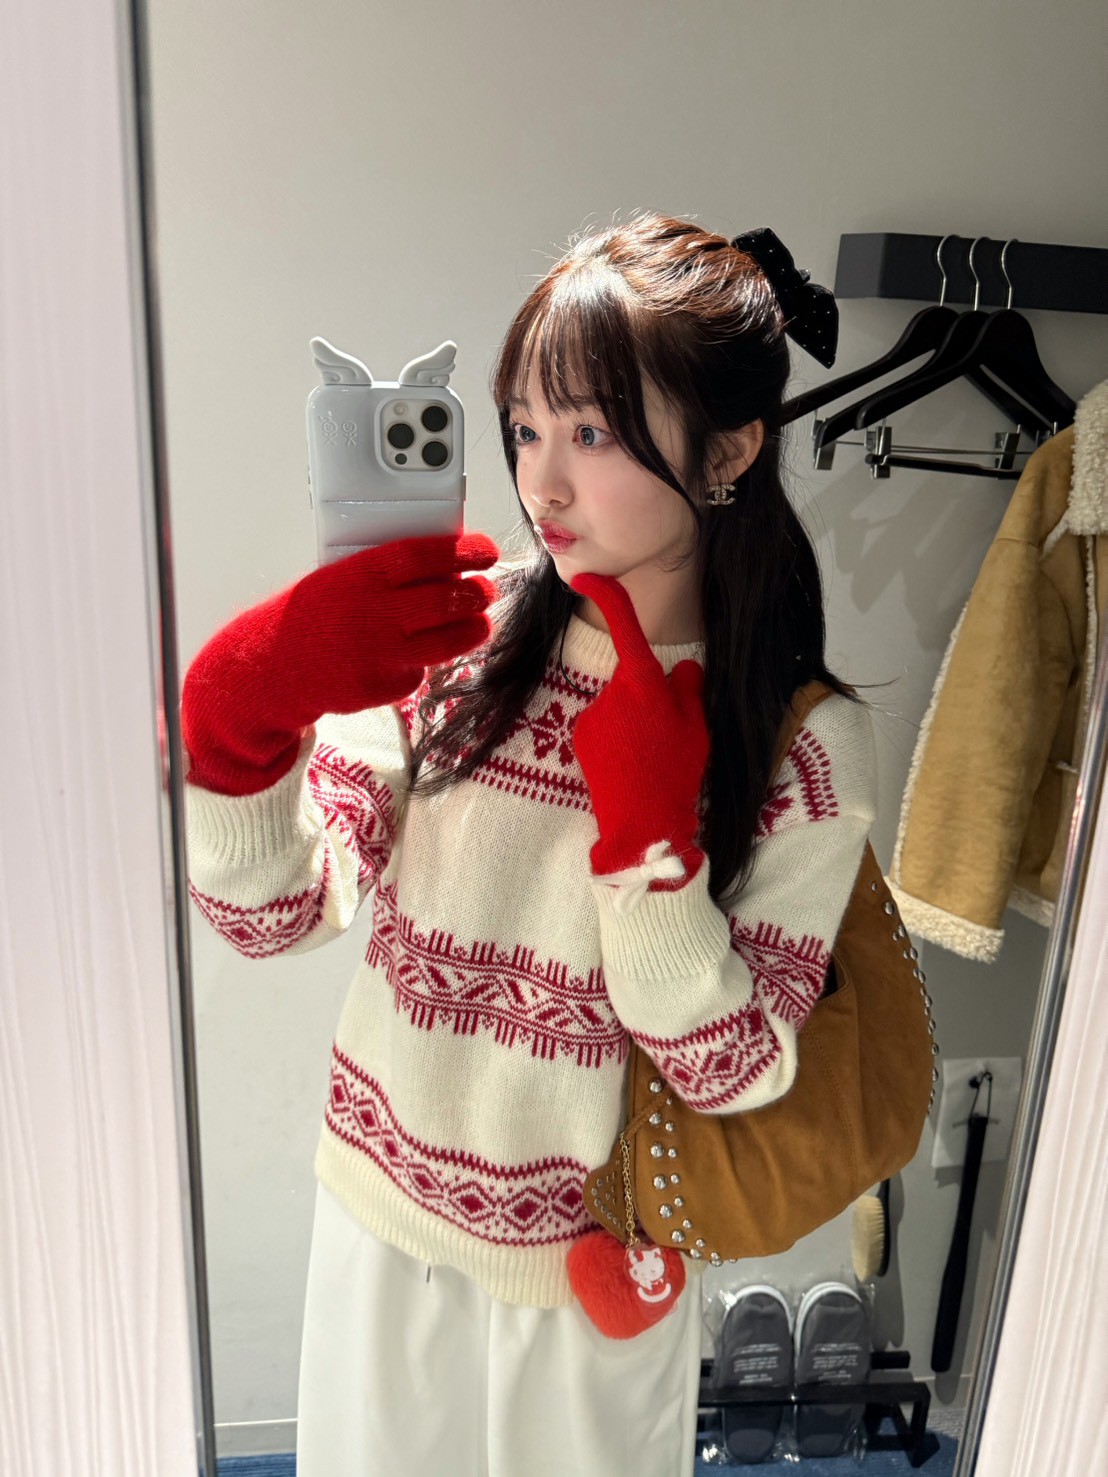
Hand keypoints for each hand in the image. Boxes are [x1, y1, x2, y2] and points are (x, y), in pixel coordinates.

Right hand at [182, 531, 498, 793]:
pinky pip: (420, 672)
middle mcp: (372, 614)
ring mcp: (378, 654)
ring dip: (472, 630)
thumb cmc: (312, 616)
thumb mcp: (339, 578)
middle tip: (485, 591)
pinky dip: (426, 662)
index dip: (462, 552)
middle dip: (476, 595)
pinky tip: (416, 652)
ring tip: (478, 623)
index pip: (424, 556)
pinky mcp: (382, 687)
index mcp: (360, 576)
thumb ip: (385, 574)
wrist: (273, 667)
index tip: (485, 551)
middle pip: (445, 601)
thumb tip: (443, 566)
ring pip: (446, 642)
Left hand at [570, 573, 708, 888]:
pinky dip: (616, 740)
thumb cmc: (676, 772)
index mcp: (643, 682)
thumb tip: (684, 668)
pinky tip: (630, 765)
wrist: (642, 825)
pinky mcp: (579, 737)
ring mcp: (592, 715)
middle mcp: (612, 692)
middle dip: (646, 695)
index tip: (586, 575)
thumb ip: (689, 689)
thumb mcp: (698, 727)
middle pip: (631, 678)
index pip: (625, 626)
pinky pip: (603, 727)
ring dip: (632, 722)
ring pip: (618, 706)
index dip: (606, 594)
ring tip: (649, 757)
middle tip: (667, 734)